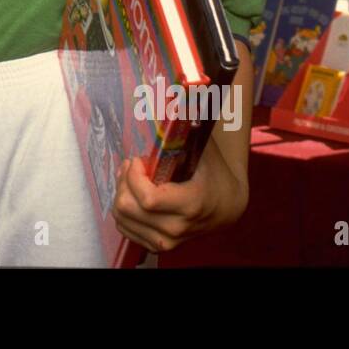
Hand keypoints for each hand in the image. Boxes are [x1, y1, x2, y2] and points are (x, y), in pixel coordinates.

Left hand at [111, 141, 247, 254]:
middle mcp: (177, 228)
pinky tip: (132, 195)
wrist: (227, 208)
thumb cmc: (214, 174)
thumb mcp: (204, 150)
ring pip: (122, 219)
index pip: (147, 198)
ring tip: (131, 178)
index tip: (138, 160)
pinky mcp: (159, 246)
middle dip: (124, 181)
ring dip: (120, 194)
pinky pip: (125, 229)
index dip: (134, 176)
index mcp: (190, 204)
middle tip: (132, 165)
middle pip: (128, 208)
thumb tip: (171, 101)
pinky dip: (123, 211)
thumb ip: (187, 129)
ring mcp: (168, 241)